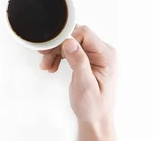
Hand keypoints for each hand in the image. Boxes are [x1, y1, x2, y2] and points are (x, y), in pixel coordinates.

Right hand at [39, 25, 116, 140]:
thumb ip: (78, 62)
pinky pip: (70, 49)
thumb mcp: (84, 85)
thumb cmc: (93, 106)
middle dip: (58, 46)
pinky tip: (52, 65)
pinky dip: (58, 56)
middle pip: (75, 36)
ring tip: (47, 65)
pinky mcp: (88, 58)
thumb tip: (69, 42)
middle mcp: (103, 52)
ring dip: (56, 52)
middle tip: (45, 57)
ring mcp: (95, 55)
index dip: (66, 38)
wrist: (95, 119)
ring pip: (70, 42)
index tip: (52, 48)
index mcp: (107, 56)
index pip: (84, 34)